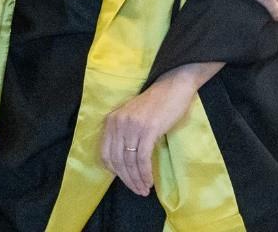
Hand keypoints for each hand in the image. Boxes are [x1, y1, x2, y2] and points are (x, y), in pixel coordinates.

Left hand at [100, 70, 198, 196]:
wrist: (172, 87)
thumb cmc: (155, 105)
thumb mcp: (132, 118)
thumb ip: (124, 134)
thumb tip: (122, 163)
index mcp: (111, 120)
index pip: (105, 153)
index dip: (114, 171)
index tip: (124, 180)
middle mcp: (118, 123)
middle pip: (117, 160)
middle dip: (127, 179)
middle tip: (137, 191)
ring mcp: (133, 126)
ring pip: (130, 161)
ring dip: (137, 179)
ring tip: (144, 189)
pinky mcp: (148, 129)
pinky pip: (143, 158)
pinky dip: (145, 173)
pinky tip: (150, 181)